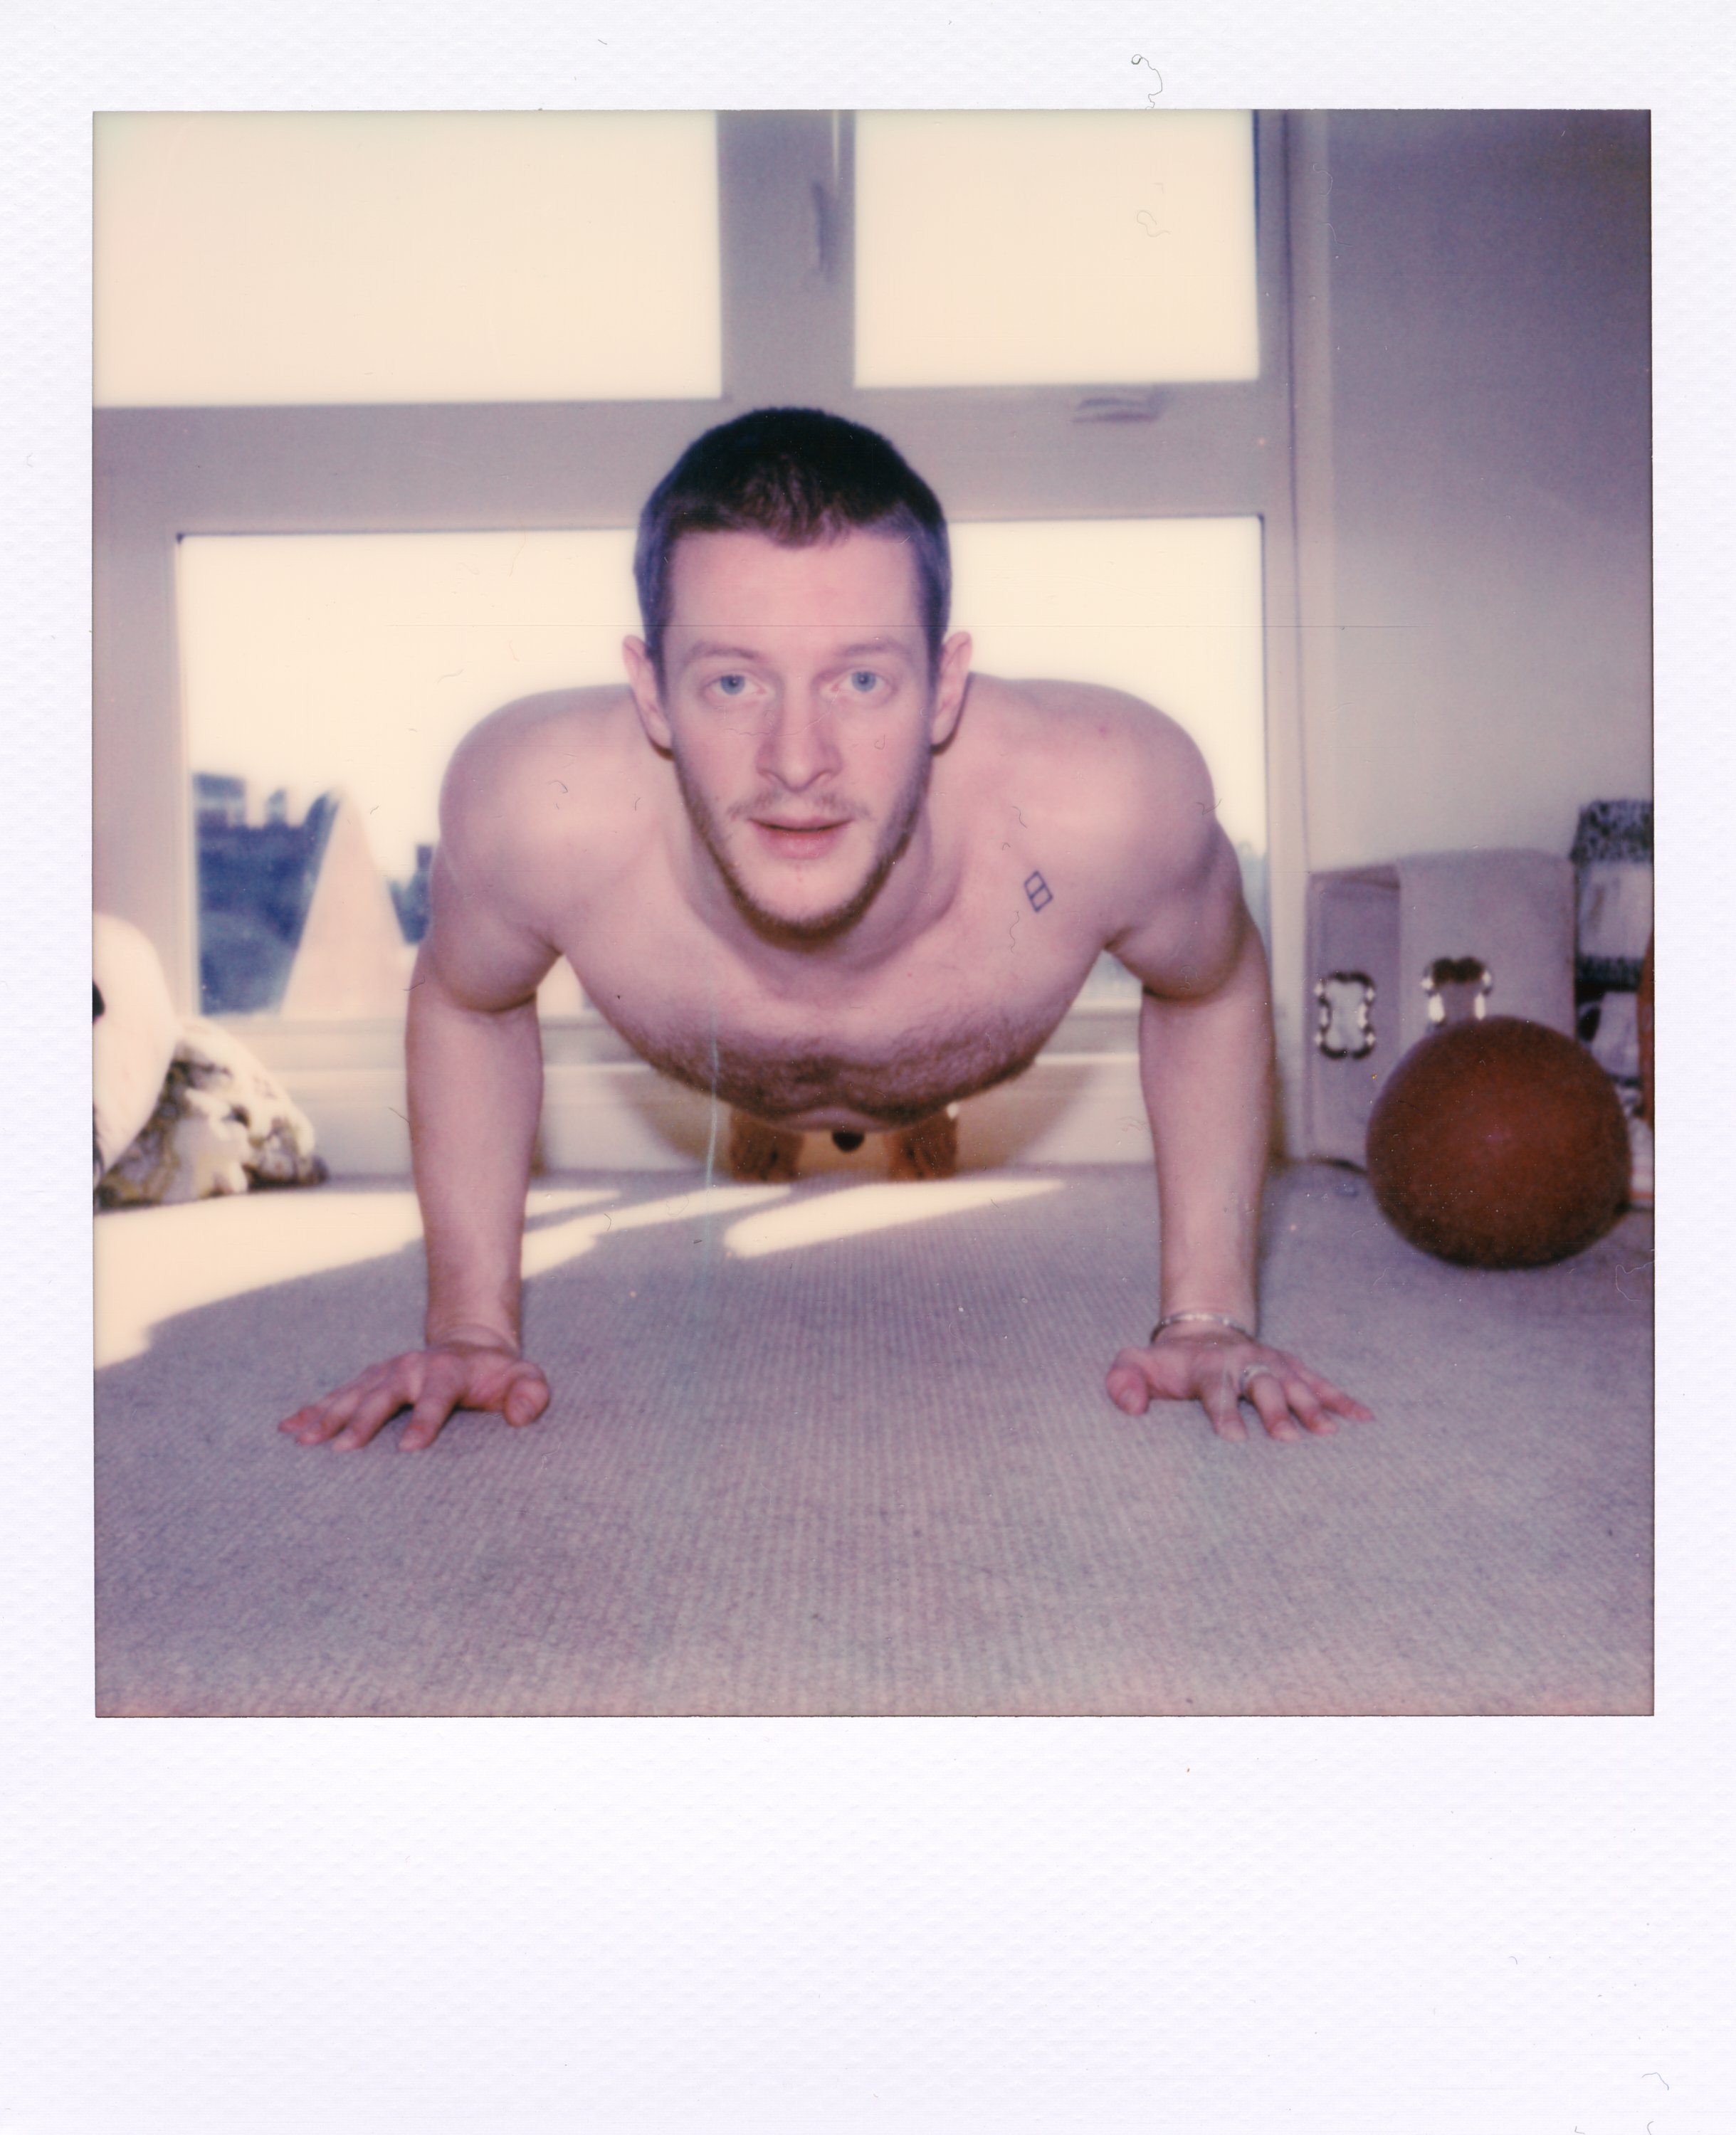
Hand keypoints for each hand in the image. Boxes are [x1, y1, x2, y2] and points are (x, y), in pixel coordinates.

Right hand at [278, 1339, 550, 1452]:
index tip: (410, 1449)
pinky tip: (287, 1428)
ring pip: (352, 1394)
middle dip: (363, 1420)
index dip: (425, 1421)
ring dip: (327, 1416)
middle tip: (343, 1449)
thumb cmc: (500, 1376)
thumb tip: (520, 1416)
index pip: (437, 1397)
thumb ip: (530, 1394)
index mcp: (448, 1371)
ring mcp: (385, 1374)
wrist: (471, 1348)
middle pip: (384, 1395)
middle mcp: (411, 1369)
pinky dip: (311, 1410)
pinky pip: (336, 1395)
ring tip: (302, 1440)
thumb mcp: (525, 1379)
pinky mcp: (369, 1381)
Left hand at [1105, 1330, 1371, 1442]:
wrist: (1200, 1331)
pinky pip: (1320, 1382)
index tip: (1233, 1440)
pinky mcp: (1292, 1367)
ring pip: (1295, 1384)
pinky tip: (1364, 1420)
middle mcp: (1243, 1363)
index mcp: (1206, 1367)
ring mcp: (1271, 1364)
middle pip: (1262, 1387)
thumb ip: (1123, 1381)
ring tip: (1328, 1435)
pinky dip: (1342, 1400)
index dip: (1224, 1413)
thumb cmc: (1166, 1364)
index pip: (1215, 1390)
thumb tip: (1131, 1407)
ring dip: (1311, 1407)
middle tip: (1288, 1440)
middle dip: (1275, 1411)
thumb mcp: (1135, 1365)